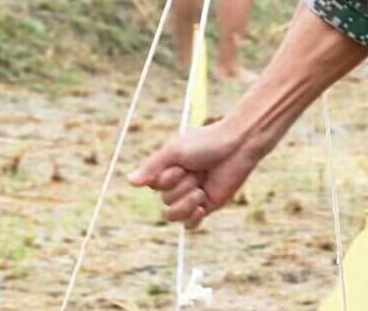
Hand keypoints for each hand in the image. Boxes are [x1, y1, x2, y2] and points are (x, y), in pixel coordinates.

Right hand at [128, 118, 265, 228]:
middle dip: (180, 188)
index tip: (179, 167)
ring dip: (186, 203)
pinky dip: (192, 219)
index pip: (153, 187)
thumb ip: (153, 167)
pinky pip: (189, 225)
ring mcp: (192, 196)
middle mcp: (178, 184)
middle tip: (197, 173)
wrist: (237, 146)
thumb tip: (131, 182)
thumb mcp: (174, 150)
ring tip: (201, 191)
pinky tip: (201, 208)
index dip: (166, 181)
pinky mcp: (207, 206)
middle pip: (164, 202)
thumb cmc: (207, 142)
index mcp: (168, 170)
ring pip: (173, 216)